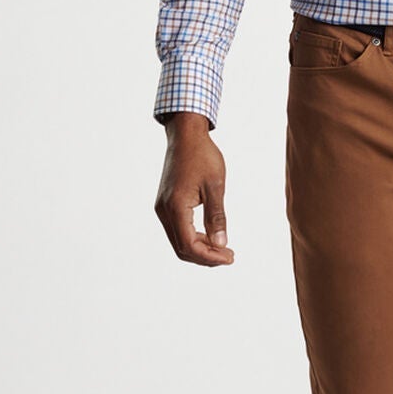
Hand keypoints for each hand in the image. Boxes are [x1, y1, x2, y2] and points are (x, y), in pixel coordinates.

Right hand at [154, 112, 235, 265]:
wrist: (185, 136)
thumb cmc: (202, 156)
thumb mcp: (215, 186)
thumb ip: (216, 217)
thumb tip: (220, 244)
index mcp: (176, 207)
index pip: (189, 245)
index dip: (210, 257)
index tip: (230, 256)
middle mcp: (164, 211)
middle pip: (181, 248)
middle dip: (205, 257)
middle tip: (228, 256)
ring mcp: (162, 208)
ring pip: (178, 241)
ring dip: (200, 248)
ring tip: (222, 248)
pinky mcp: (165, 204)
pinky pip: (177, 229)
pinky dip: (193, 237)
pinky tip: (210, 235)